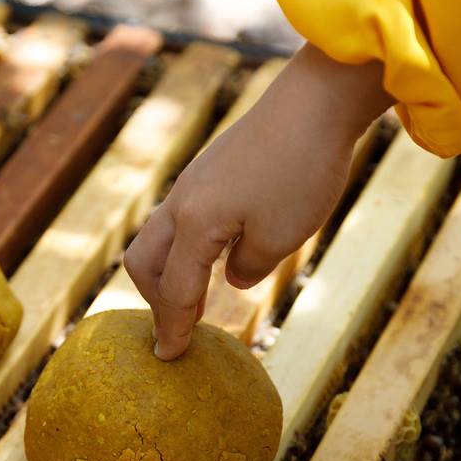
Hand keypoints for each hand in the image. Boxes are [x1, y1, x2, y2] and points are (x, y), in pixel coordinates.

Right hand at [125, 44, 391, 359]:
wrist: (315, 101)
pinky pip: (182, 218)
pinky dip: (187, 247)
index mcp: (194, 225)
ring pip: (159, 237)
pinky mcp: (211, 169)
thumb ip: (249, 266)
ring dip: (170, 272)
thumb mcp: (281, 237)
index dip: (173, 328)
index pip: (175, 291)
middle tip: (178, 327)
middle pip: (145, 262)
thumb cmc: (301, 172)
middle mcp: (182, 203)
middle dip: (156, 300)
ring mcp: (194, 183)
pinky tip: (219, 252)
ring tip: (195, 295)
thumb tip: (234, 275)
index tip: (169, 358)